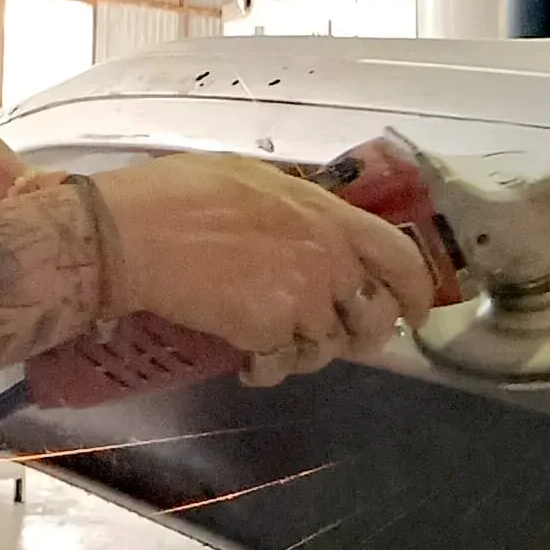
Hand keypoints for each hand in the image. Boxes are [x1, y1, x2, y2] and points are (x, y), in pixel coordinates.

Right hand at [90, 154, 433, 382]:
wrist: (132, 233)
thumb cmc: (176, 194)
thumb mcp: (250, 180)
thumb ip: (294, 207)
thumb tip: (303, 223)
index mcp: (327, 215)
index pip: (400, 257)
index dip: (416, 290)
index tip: (415, 313)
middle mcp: (328, 259)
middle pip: (374, 316)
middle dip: (360, 336)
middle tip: (334, 338)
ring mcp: (302, 300)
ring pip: (325, 347)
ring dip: (302, 351)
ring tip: (269, 340)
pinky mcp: (268, 333)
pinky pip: (281, 365)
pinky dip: (264, 368)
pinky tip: (244, 358)